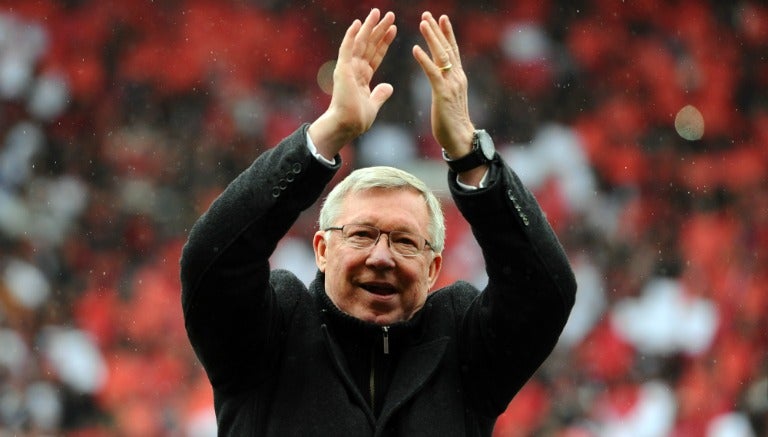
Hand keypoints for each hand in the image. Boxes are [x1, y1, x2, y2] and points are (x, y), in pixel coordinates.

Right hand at [309, 9, 396, 159]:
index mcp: (362, 78)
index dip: (384, 42)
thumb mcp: (373, 105)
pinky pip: (347, 48)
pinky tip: (358, 22)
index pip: (375, 55)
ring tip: (378, 12)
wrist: (346, 126)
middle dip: (379, 29)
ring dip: (369, 27)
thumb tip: (389, 87)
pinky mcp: (343, 69)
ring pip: (360, 42)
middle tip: (389, 14)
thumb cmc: (356, 120)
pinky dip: (352, 35)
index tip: (393, 29)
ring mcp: (348, 68)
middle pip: (370, 45)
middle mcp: (355, 70)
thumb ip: (380, 94)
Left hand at [412, 12, 474, 158]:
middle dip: (437, 30)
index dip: (446, 34)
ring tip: (422, 23)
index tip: (441, 18)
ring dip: (431, 38)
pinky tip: (415, 49)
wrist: (460, 138)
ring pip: (441, 55)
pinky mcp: (443, 93)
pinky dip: (424, 59)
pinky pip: (432, 72)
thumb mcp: (448, 99)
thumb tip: (440, 79)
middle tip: (428, 14)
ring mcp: (451, 84)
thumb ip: (445, 86)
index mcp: (458, 78)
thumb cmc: (451, 122)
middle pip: (447, 48)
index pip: (452, 51)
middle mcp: (457, 77)